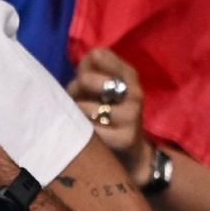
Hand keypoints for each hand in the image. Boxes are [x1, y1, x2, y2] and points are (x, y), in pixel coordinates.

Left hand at [67, 48, 151, 183]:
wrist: (130, 154)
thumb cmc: (106, 115)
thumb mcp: (97, 90)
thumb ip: (88, 72)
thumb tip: (86, 59)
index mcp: (128, 75)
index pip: (99, 56)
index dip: (83, 68)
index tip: (83, 80)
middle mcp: (135, 91)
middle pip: (86, 80)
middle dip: (74, 92)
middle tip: (78, 102)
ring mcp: (132, 115)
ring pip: (84, 108)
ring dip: (75, 115)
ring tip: (81, 121)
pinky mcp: (125, 138)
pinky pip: (91, 130)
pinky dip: (83, 133)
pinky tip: (87, 136)